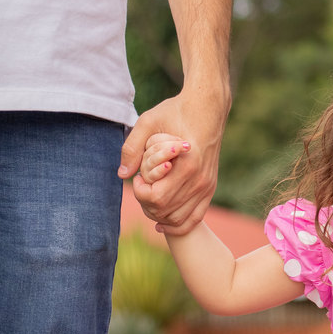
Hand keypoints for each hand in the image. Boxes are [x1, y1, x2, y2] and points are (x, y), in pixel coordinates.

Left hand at [119, 92, 227, 234]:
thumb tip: (122, 175)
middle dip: (146, 204)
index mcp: (187, 165)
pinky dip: (178, 226)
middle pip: (165, 211)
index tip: (137, 177)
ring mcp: (207, 186)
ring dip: (159, 215)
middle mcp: (200, 180)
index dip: (139, 192)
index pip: (157, 198)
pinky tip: (162, 224)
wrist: (207, 107)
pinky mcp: (210, 188)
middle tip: (141, 187)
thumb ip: (132, 148)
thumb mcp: (148, 122)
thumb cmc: (176, 111)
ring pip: (178, 219)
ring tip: (149, 199)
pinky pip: (195, 218)